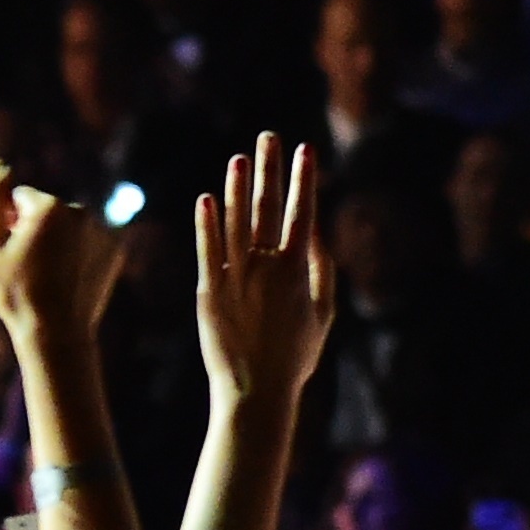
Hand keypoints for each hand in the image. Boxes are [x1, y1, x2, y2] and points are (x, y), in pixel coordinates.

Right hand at [0, 164, 123, 344]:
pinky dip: (78, 253)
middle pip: (47, 209)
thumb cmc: (16, 292)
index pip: (21, 197)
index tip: (11, 250)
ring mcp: (102, 229)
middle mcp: (81, 211)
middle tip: (29, 266)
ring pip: (69, 226)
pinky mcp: (116, 248)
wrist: (56, 333)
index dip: (10, 222)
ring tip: (49, 276)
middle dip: (36, 228)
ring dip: (58, 241)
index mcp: (49, 206)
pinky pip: (88, 241)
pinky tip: (69, 278)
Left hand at [194, 132, 335, 402]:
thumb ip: (322, 270)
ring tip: (239, 158)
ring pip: (234, 222)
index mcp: (297, 269)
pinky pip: (207, 249)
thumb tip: (317, 233)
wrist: (255, 392)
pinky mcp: (209, 291)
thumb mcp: (323, 313)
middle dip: (270, 169)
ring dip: (236, 187)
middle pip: (268, 207)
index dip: (304, 178)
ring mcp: (235, 276)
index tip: (305, 149)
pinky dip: (206, 223)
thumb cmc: (295, 356)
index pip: (303, 212)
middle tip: (268, 137)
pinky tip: (205, 198)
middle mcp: (266, 266)